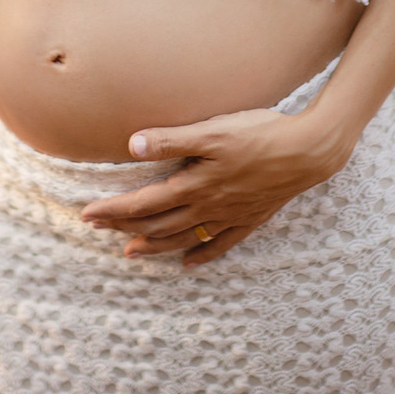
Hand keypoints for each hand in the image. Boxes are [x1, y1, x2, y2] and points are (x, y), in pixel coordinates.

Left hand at [80, 103, 354, 268]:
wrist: (307, 151)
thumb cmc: (259, 133)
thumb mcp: (213, 130)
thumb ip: (172, 139)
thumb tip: (132, 144)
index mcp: (194, 184)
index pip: (144, 202)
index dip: (114, 209)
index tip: (87, 214)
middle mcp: (208, 205)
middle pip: (157, 223)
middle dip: (124, 226)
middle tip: (95, 229)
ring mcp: (229, 216)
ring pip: (183, 237)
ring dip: (154, 245)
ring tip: (130, 253)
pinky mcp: (249, 219)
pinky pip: (220, 244)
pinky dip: (201, 254)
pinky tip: (189, 263)